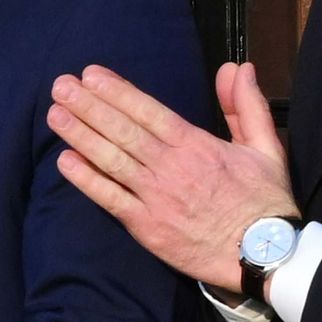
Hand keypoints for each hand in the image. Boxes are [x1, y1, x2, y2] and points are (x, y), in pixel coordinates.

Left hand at [49, 60, 297, 292]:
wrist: (263, 254)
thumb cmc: (264, 200)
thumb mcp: (266, 145)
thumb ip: (246, 105)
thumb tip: (238, 67)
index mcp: (197, 145)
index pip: (149, 111)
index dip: (118, 91)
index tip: (91, 74)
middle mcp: (171, 167)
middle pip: (123, 131)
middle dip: (89, 106)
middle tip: (60, 86)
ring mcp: (155, 197)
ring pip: (111, 160)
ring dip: (81, 136)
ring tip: (55, 115)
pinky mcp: (146, 226)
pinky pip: (111, 199)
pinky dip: (87, 180)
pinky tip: (64, 161)